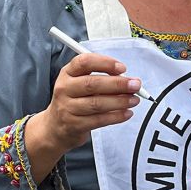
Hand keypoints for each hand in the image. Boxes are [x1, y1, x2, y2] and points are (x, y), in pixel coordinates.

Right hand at [24, 54, 140, 180]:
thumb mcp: (80, 83)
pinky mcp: (74, 125)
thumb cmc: (74, 100)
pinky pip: (99, 120)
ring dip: (120, 101)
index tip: (122, 68)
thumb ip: (102, 78)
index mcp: (67, 73)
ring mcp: (67, 108)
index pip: (84, 62)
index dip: (105, 63)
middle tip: (136, 85)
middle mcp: (64, 89)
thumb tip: (129, 80)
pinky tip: (127, 113)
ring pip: (97, 103)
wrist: (54, 127)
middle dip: (118, 84)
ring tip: (135, 100)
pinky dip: (116, 116)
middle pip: (92, 83)